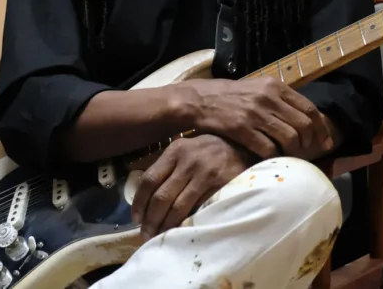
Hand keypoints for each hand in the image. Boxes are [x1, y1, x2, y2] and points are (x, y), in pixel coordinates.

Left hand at [131, 134, 252, 238]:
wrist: (246, 144)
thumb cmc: (213, 149)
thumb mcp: (188, 149)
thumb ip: (170, 166)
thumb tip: (147, 196)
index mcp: (175, 150)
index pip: (148, 180)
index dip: (139, 203)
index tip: (136, 219)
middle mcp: (187, 160)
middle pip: (160, 197)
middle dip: (150, 220)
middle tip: (146, 235)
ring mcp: (204, 173)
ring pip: (177, 207)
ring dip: (166, 226)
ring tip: (161, 237)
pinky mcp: (220, 184)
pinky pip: (199, 209)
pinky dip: (187, 223)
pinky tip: (182, 231)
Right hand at [180, 77, 334, 160]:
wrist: (198, 100)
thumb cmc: (229, 96)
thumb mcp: (256, 88)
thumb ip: (278, 98)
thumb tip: (303, 118)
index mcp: (274, 86)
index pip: (309, 108)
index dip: (321, 128)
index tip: (326, 141)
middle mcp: (268, 97)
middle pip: (303, 125)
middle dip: (311, 143)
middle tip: (311, 154)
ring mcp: (255, 113)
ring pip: (289, 138)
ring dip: (294, 152)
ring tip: (292, 158)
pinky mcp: (242, 128)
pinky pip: (268, 148)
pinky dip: (274, 156)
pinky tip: (273, 159)